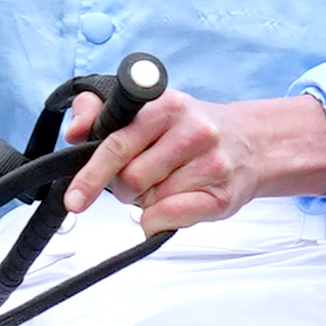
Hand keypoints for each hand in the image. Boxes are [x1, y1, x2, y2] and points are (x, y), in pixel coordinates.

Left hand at [63, 89, 325, 231]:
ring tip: (165, 184)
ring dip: (147, 202)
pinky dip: (159, 220)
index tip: (74, 199)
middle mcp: (193, 131)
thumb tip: (75, 132)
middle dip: (123, 188)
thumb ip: (101, 112)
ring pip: (151, 201)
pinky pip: (172, 218)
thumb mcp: (147, 109)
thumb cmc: (189, 130)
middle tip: (137, 180)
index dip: (91, 174)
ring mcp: (211, 164)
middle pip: (130, 179)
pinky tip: (168, 207)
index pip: (117, 142)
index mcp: (167, 105)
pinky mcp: (222, 196)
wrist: (251, 143)